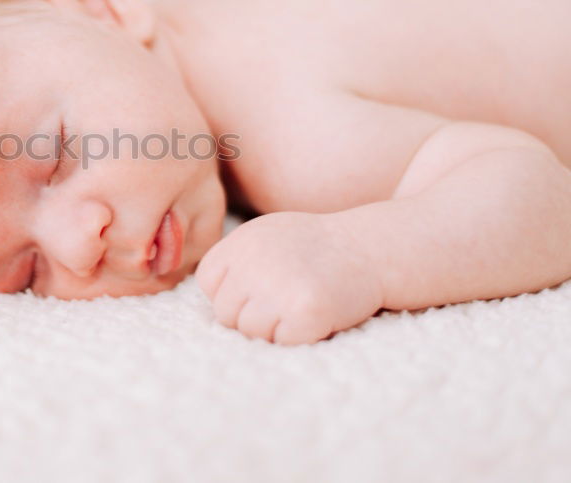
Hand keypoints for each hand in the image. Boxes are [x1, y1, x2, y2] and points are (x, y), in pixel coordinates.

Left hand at [194, 211, 383, 344]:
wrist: (369, 248)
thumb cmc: (314, 246)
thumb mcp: (264, 236)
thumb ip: (234, 261)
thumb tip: (208, 301)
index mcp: (238, 243)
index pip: (208, 285)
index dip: (234, 293)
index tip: (262, 284)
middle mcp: (252, 264)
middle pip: (226, 313)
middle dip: (252, 314)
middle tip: (285, 298)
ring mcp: (278, 288)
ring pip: (250, 332)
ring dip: (273, 329)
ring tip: (298, 305)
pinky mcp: (305, 311)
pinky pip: (282, 342)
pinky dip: (297, 336)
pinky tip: (314, 315)